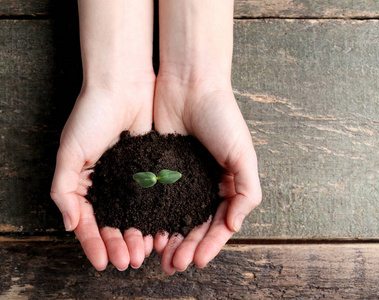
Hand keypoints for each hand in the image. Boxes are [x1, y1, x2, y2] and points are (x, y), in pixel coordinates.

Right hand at [51, 79, 154, 270]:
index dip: (95, 243)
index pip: (88, 221)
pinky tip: (163, 231)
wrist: (123, 85)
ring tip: (147, 252)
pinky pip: (155, 198)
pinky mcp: (152, 168)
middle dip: (120, 244)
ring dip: (139, 236)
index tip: (105, 261)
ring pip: (136, 215)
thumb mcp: (69, 152)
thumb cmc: (92, 115)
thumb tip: (68, 225)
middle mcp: (109, 184)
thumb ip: (64, 189)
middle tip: (131, 261)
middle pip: (114, 223)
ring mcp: (132, 178)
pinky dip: (157, 216)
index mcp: (85, 182)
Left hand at [152, 76, 261, 273]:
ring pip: (172, 218)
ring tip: (158, 257)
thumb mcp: (243, 154)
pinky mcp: (158, 169)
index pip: (219, 224)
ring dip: (167, 239)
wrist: (190, 84)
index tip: (197, 261)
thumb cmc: (222, 116)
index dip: (209, 245)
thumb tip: (236, 226)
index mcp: (226, 185)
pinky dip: (151, 218)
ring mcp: (180, 179)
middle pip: (194, 226)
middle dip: (186, 248)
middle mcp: (203, 186)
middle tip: (173, 266)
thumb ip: (247, 191)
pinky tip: (145, 232)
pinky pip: (153, 199)